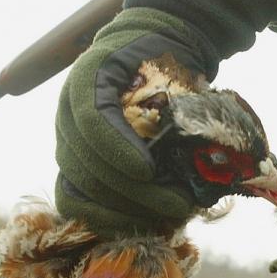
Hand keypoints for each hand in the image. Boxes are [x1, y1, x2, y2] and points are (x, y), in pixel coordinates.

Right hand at [55, 8, 216, 234]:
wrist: (143, 52)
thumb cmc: (163, 59)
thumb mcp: (173, 63)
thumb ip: (180, 95)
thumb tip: (208, 148)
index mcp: (89, 78)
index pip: (91, 119)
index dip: (116, 150)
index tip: (148, 171)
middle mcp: (68, 113)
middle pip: (88, 165)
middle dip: (135, 193)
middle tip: (180, 205)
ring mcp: (68, 143)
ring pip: (81, 190)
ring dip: (127, 211)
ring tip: (170, 216)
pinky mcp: (74, 168)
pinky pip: (76, 201)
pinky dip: (108, 219)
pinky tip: (145, 225)